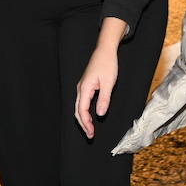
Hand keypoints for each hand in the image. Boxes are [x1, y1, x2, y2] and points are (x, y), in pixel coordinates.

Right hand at [76, 20, 126, 137]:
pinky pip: (83, 101)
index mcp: (85, 88)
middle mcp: (80, 88)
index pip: (82, 110)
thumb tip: (99, 115)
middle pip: (77, 110)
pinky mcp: (86, 85)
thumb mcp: (108, 83)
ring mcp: (82, 87)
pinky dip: (85, 111)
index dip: (86, 123)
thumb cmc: (107, 64)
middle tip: (90, 135)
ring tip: (90, 129)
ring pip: (79, 106)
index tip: (91, 133)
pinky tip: (90, 116)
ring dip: (83, 118)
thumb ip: (104, 99)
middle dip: (83, 124)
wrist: (105, 50)